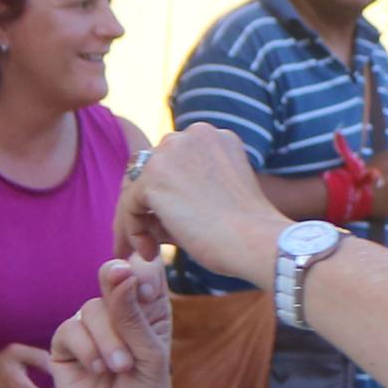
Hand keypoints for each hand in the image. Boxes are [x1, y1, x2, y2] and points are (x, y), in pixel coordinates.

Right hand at [47, 258, 180, 387]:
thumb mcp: (150, 355)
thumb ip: (132, 314)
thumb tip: (118, 270)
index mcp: (151, 312)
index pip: (147, 273)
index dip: (144, 273)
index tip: (148, 293)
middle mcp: (121, 315)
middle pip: (114, 280)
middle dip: (120, 298)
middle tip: (129, 333)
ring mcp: (92, 330)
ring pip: (92, 308)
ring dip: (107, 339)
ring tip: (120, 370)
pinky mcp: (66, 348)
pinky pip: (70, 328)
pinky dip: (85, 348)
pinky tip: (97, 371)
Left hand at [123, 125, 281, 280]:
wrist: (258, 242)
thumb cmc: (246, 233)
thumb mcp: (216, 201)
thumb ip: (184, 195)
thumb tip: (145, 216)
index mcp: (213, 137)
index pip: (172, 162)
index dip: (165, 196)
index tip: (164, 226)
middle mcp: (192, 134)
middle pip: (149, 169)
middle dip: (146, 206)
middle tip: (147, 240)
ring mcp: (172, 151)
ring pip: (135, 188)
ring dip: (138, 221)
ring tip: (148, 250)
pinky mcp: (154, 175)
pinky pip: (129, 205)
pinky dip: (133, 231)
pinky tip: (150, 253)